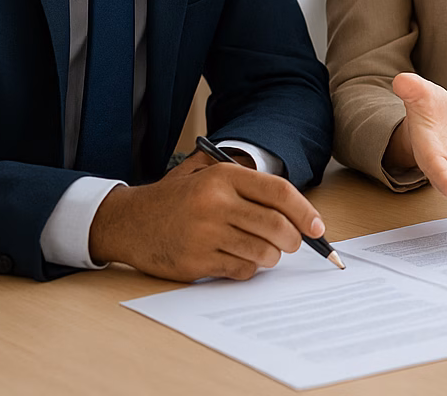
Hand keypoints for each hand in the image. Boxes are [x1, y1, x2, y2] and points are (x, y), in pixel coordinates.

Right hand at [88, 156, 322, 280]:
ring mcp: (205, 234)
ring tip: (262, 251)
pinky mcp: (196, 261)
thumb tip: (299, 213)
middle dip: (293, 239)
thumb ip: (249, 187)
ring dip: (271, 256)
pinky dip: (247, 268)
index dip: (305, 212)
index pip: (279, 193)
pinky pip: (241, 270)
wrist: (128, 222)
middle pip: (277, 226)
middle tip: (291, 243)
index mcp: (223, 177)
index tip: (317, 228)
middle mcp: (215, 203)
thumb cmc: (178, 200)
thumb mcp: (208, 176)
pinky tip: (235, 258)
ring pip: (263, 252)